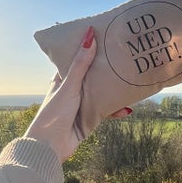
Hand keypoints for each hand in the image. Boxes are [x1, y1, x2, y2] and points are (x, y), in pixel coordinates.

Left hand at [25, 26, 131, 161]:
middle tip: (126, 57)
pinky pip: (106, 111)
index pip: (77, 59)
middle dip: (107, 69)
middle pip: (93, 76)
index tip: (106, 38)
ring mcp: (82, 105)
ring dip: (114, 90)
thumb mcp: (69, 86)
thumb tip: (90, 35)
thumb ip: (81, 64)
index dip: (90, 49)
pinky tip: (127, 109)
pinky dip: (116, 110)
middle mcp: (72, 90)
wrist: (50, 147)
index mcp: (62, 79)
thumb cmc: (55, 113)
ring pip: (102, 93)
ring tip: (131, 80)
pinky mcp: (89, 119)